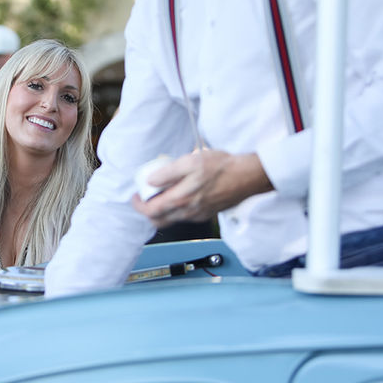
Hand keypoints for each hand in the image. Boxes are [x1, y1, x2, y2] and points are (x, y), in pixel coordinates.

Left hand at [131, 150, 271, 227]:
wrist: (247, 176)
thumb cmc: (222, 167)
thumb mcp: (191, 162)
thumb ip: (168, 173)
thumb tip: (150, 181)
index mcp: (181, 200)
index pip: (151, 211)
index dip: (138, 205)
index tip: (135, 196)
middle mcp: (188, 212)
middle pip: (159, 220)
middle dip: (148, 211)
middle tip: (146, 197)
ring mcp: (198, 215)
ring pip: (172, 219)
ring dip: (163, 209)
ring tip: (163, 192)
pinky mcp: (206, 214)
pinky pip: (185, 216)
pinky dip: (176, 208)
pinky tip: (181, 193)